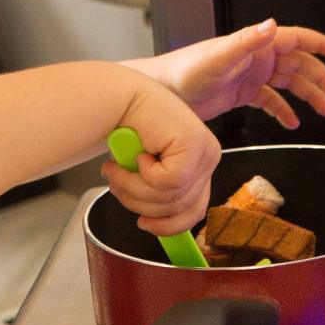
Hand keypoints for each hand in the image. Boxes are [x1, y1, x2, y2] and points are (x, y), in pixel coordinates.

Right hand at [100, 82, 221, 235]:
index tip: (143, 225)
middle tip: (115, 185)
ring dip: (134, 188)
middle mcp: (209, 159)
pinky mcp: (195, 144)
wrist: (122, 98)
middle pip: (179, 208)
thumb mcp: (148, 172)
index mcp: (201, 166)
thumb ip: (158, 194)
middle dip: (139, 203)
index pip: (195, 211)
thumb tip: (154, 224)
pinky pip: (168, 181)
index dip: (168, 226)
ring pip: (170, 197)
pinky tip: (138, 154)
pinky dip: (144, 173)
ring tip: (115, 170)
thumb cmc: (131, 132)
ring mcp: (206, 151)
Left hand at [137, 19, 324, 128]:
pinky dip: (284, 110)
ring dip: (308, 96)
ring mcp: (251, 75)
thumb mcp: (218, 57)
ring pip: (289, 84)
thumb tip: (271, 26)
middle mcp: (256, 57)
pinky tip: (293, 122)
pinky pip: (271, 101)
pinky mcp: (242, 93)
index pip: (296, 39)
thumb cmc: (184, 71)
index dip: (321, 44)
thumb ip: (246, 41)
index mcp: (256, 45)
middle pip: (299, 65)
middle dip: (322, 79)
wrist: (162, 93)